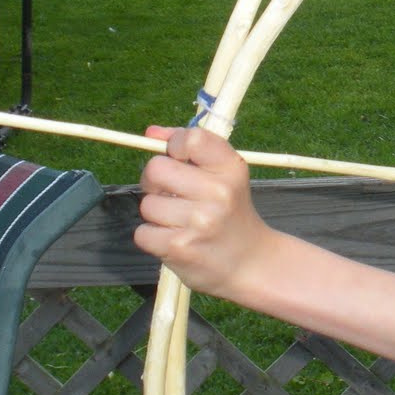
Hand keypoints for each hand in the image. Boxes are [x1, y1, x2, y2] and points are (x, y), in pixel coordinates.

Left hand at [133, 126, 268, 297]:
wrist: (251, 262)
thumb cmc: (231, 213)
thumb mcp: (224, 176)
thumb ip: (191, 149)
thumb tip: (150, 132)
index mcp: (231, 168)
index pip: (191, 138)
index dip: (175, 145)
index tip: (180, 159)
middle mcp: (218, 192)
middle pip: (156, 168)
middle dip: (155, 182)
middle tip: (171, 193)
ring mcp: (200, 221)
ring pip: (147, 204)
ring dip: (157, 214)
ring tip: (180, 222)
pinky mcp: (181, 247)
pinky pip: (142, 232)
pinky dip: (153, 237)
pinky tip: (175, 240)